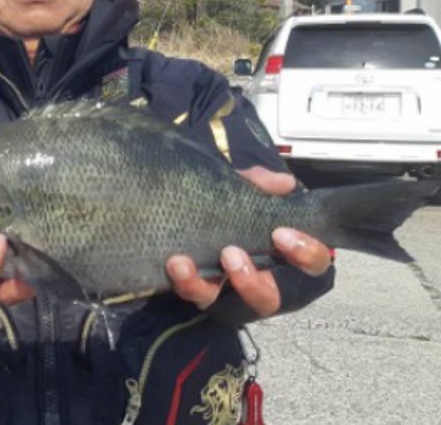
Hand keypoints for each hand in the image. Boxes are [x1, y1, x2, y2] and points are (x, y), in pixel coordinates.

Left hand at [166, 165, 331, 315]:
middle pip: (271, 299)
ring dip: (204, 285)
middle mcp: (262, 281)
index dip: (305, 253)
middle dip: (251, 281)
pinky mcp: (202, 293)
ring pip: (229, 305)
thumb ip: (262, 184)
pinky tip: (175, 263)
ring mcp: (231, 292)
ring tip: (185, 262)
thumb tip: (283, 183)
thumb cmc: (237, 207)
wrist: (192, 211)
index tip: (280, 234)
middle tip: (231, 253)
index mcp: (286, 257)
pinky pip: (196, 296)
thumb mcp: (248, 191)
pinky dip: (185, 282)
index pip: (313, 264)